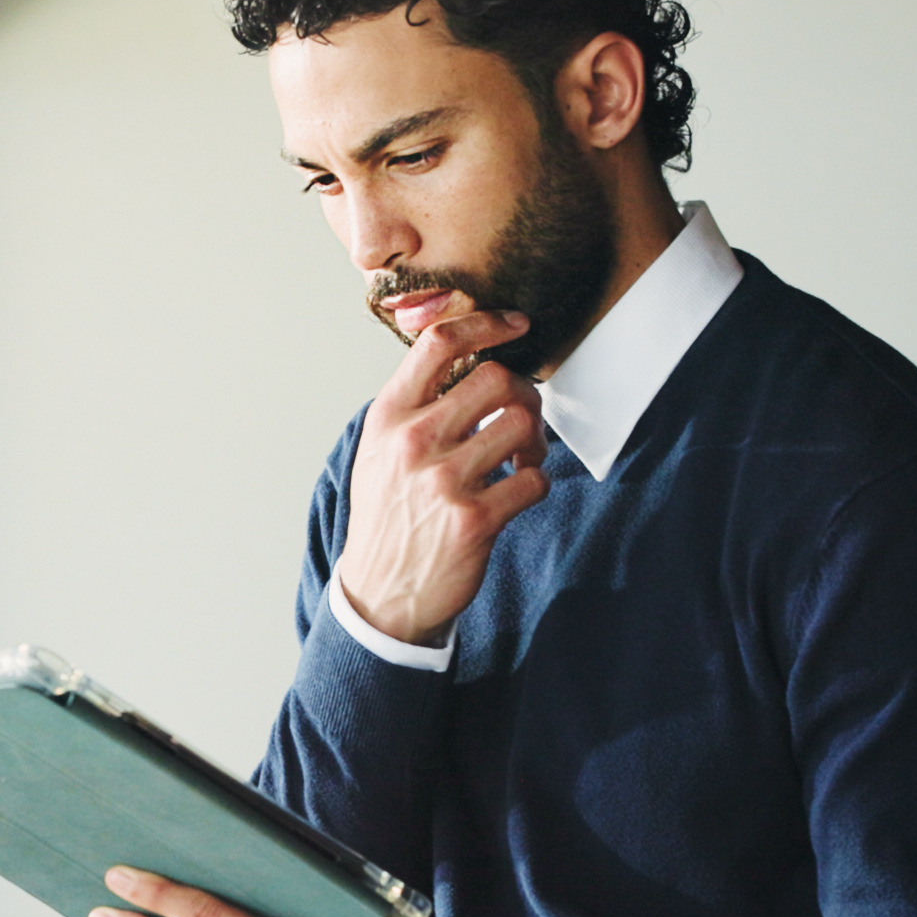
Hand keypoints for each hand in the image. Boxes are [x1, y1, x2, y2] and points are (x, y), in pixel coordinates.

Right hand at [334, 311, 551, 645]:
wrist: (380, 594)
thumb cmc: (388, 515)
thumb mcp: (380, 450)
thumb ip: (415, 405)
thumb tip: (468, 357)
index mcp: (389, 416)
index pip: (438, 343)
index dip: (486, 322)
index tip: (516, 324)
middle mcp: (413, 442)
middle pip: (496, 378)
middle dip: (523, 393)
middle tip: (522, 418)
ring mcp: (443, 481)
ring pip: (522, 423)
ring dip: (535, 440)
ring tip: (522, 459)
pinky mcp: (474, 520)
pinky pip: (535, 480)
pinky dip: (537, 483)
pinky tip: (518, 492)